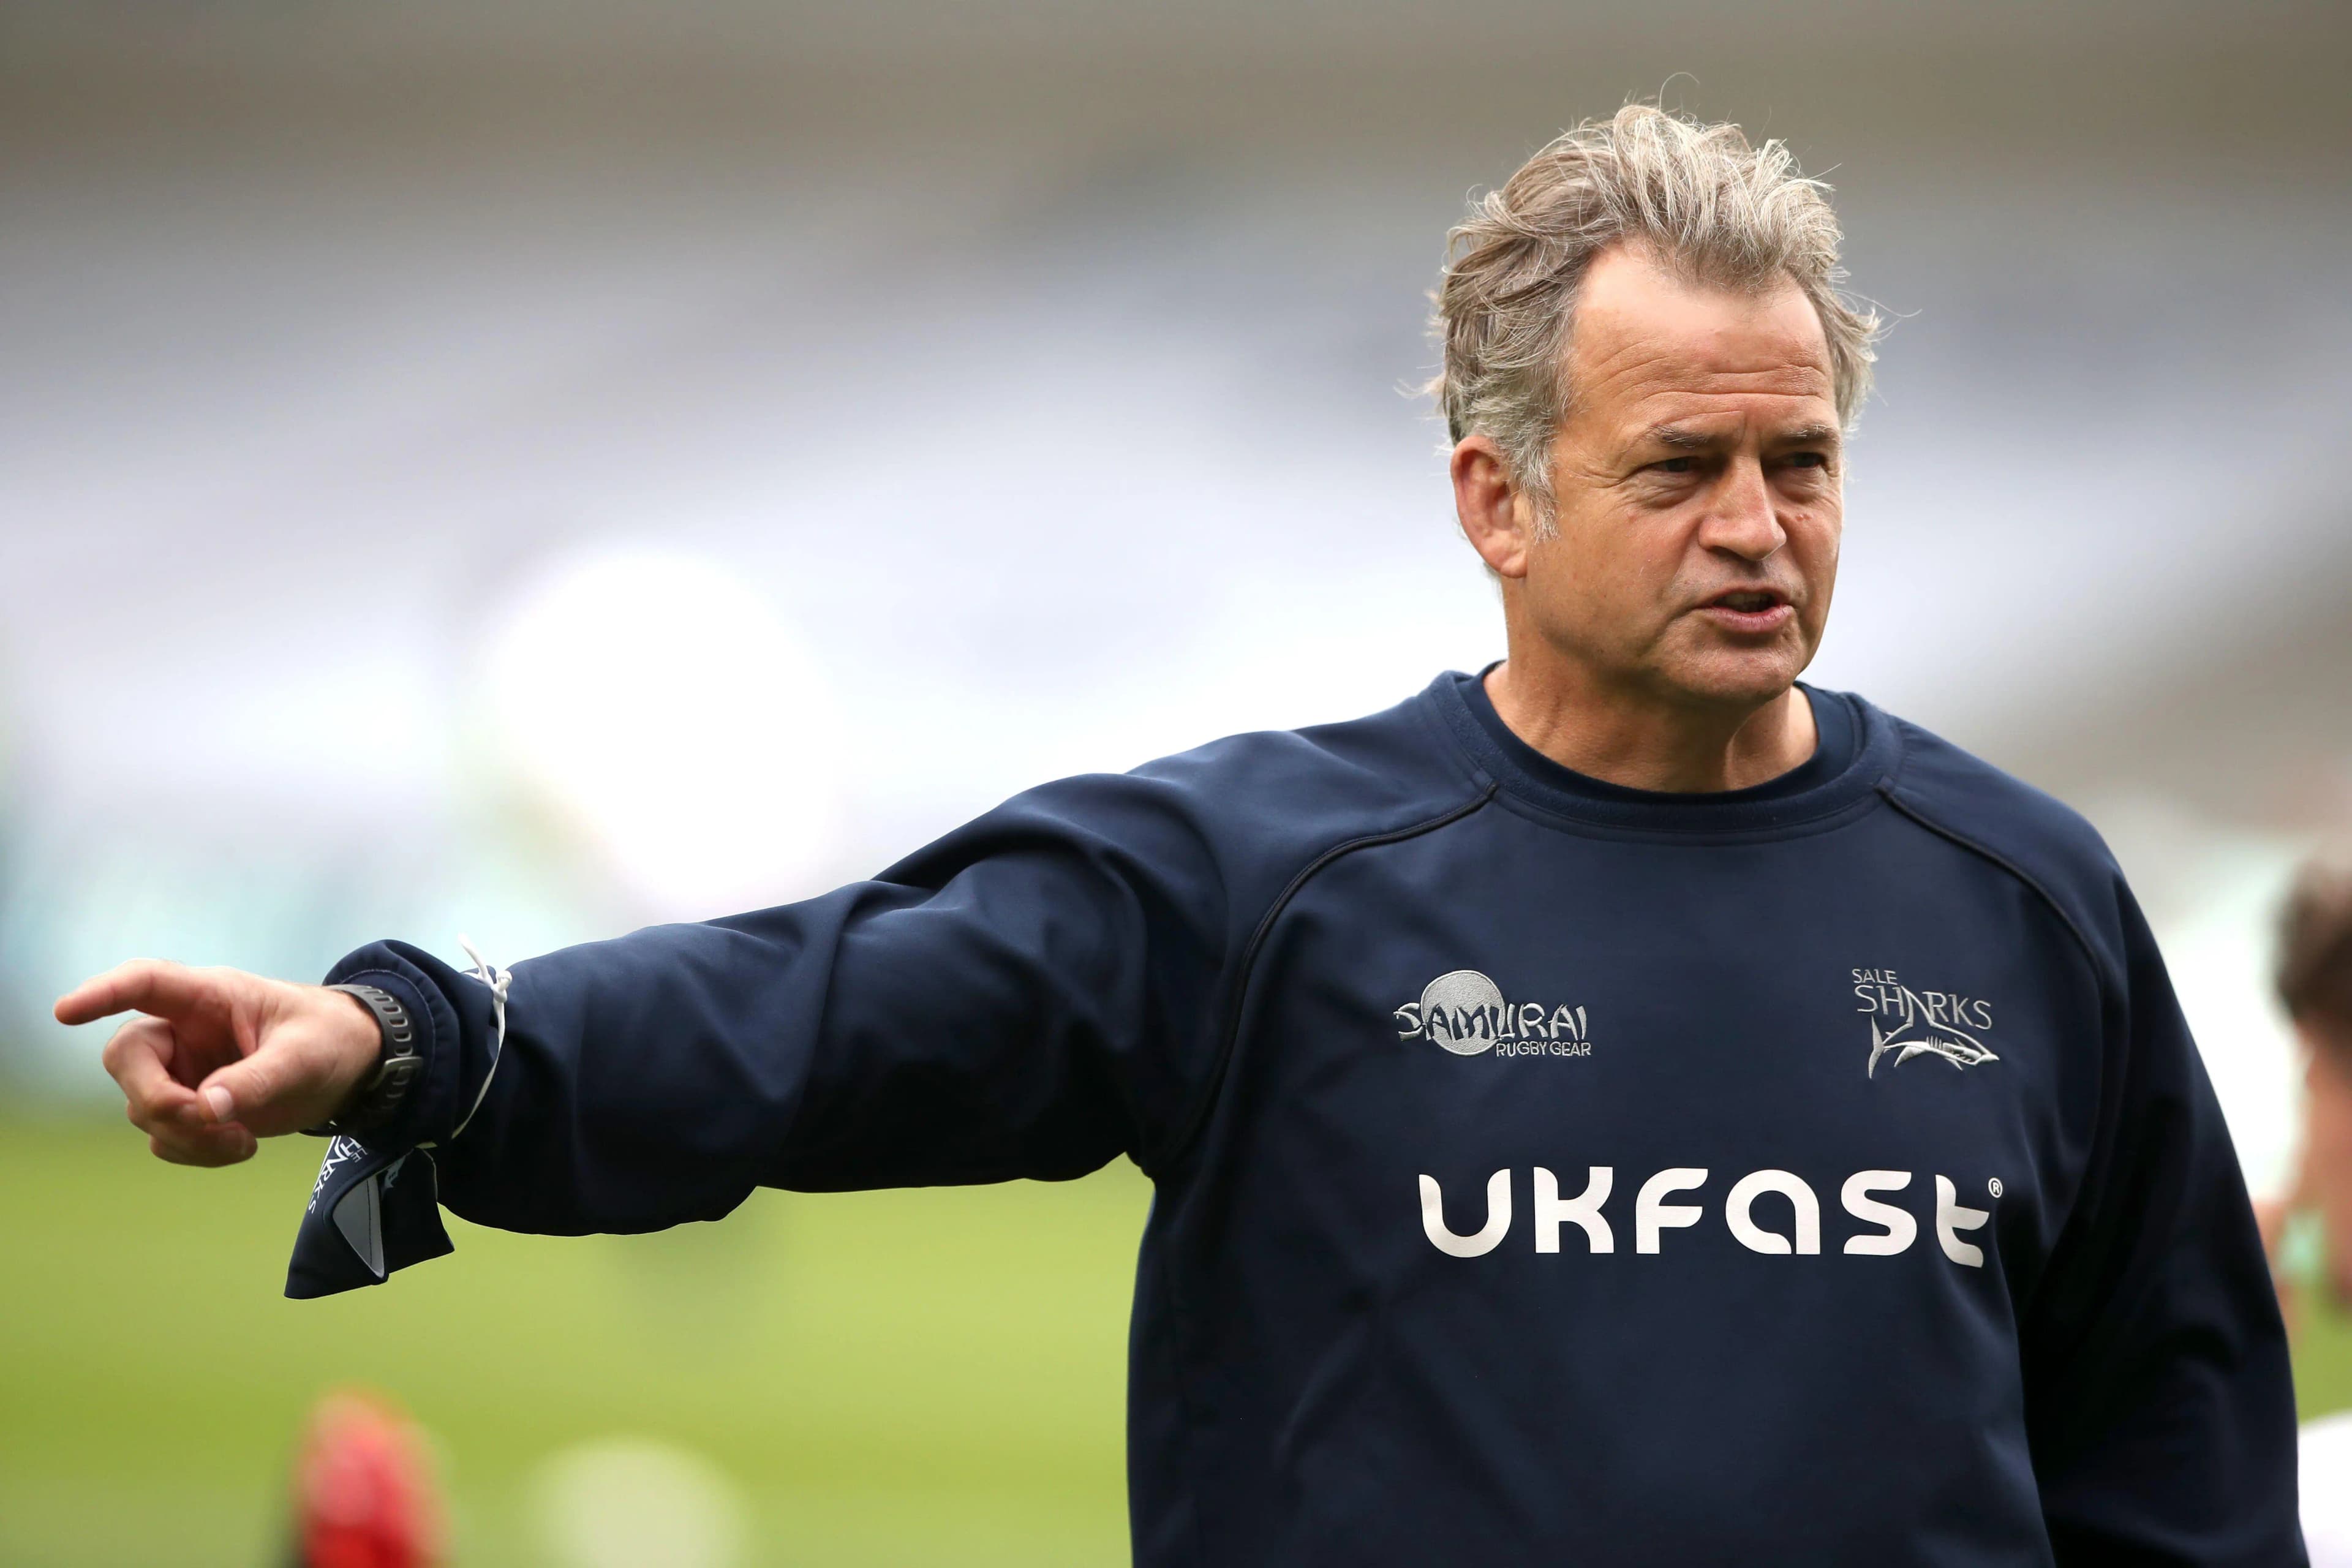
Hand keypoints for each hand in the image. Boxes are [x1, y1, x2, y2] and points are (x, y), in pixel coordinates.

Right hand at [55, 961, 383, 1166]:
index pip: (146, 983)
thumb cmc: (329, 1040)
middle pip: (128, 1058)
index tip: (66, 1013)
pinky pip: (167, 1137)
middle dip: (156, 1098)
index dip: (103, 994)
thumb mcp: (306, 1056)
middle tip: (206, 1119)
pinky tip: (242, 1145)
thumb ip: (258, 1080)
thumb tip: (205, 1109)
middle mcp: (184, 1032)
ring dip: (187, 1135)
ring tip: (243, 1140)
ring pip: (145, 1108)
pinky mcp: (190, 1106)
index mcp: (210, 997)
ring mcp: (182, 1071)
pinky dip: (196, 1151)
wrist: (352, 1068)